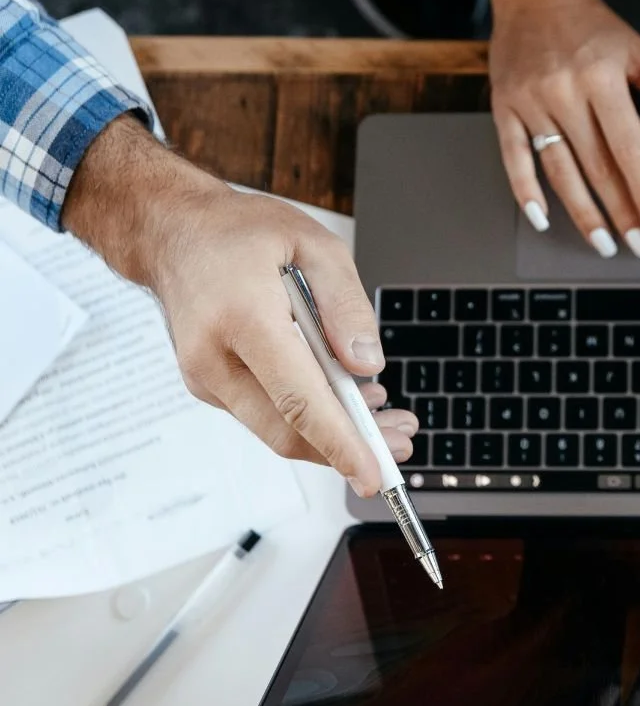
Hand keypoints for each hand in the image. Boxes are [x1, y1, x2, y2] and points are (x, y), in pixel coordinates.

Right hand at [62, 117, 417, 494]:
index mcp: (243, 319)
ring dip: (333, 436)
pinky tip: (348, 400)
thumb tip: (367, 363)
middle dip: (349, 449)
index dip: (340, 443)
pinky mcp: (210, 386)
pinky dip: (309, 417)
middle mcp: (215, 359)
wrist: (170, 232)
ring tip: (388, 420)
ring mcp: (206, 378)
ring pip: (278, 430)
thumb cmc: (238, 232)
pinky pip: (266, 414)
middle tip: (401, 444)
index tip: (373, 473)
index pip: (298, 399)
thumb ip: (346, 305)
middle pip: (288, 430)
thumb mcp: (312, 243)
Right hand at [483, 0, 639, 257]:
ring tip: (604, 243)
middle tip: (638, 245)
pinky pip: (515, 159)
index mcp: (602, 76)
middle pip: (597, 167)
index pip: (629, 147)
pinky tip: (543, 220)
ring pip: (560, 171)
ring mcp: (531, 102)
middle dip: (621, 212)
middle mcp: (564, 91)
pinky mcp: (505, 109)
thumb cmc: (593, 28)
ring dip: (583, 214)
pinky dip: (526, 193)